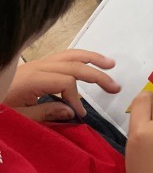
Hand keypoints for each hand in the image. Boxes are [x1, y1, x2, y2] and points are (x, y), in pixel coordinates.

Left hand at [4, 50, 120, 120]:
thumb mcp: (18, 117)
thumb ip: (45, 113)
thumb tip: (72, 110)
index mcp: (32, 79)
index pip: (66, 82)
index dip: (77, 98)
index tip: (80, 115)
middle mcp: (37, 66)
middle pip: (73, 64)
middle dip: (96, 75)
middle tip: (115, 87)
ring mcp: (37, 64)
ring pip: (70, 55)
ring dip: (92, 59)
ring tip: (110, 64)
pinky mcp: (37, 66)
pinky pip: (63, 57)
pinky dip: (80, 58)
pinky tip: (90, 63)